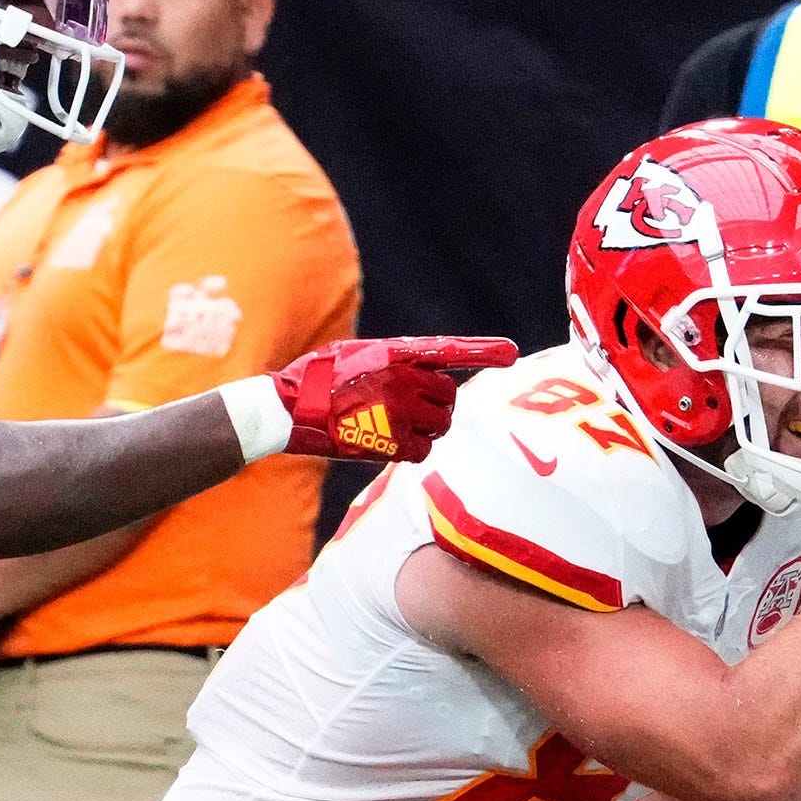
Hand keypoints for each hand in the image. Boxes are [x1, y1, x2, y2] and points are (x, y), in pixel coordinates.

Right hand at [271, 335, 517, 461]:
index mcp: (396, 352)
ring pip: (440, 424)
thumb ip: (392, 359)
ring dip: (427, 426)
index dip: (484, 352)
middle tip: (408, 407)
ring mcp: (399, 411)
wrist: (288, 409)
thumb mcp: (356, 353)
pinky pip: (424, 450)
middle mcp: (404, 379)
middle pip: (449, 395)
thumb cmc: (317, 378)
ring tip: (395, 424)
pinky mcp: (391, 442)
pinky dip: (414, 449)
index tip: (511, 354)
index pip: (449, 350)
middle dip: (436, 403)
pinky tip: (390, 442)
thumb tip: (417, 372)